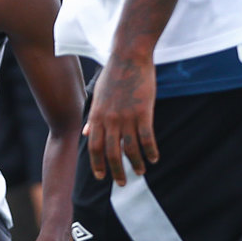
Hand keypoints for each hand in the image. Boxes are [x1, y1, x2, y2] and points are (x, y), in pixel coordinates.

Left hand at [85, 52, 157, 183]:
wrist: (128, 57)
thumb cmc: (113, 75)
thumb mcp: (98, 96)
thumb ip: (93, 116)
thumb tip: (87, 133)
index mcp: (97, 115)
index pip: (95, 146)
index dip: (97, 164)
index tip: (101, 177)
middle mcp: (110, 119)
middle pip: (112, 153)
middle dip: (117, 171)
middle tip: (122, 183)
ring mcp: (127, 117)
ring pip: (131, 149)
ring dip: (136, 163)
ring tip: (140, 172)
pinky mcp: (143, 112)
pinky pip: (147, 138)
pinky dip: (150, 151)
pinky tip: (154, 158)